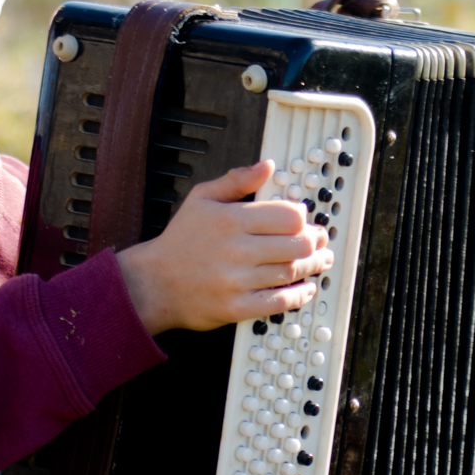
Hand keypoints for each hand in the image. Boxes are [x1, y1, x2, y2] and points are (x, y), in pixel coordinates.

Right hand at [115, 160, 333, 334]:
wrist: (153, 284)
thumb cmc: (180, 240)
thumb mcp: (201, 199)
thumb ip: (237, 180)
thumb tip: (268, 166)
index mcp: (231, 219)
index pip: (288, 215)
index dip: (303, 216)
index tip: (304, 219)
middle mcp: (236, 250)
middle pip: (297, 244)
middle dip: (315, 241)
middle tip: (320, 240)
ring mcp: (237, 281)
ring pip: (291, 271)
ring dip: (313, 266)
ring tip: (320, 260)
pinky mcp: (236, 308)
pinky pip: (279, 301)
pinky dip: (299, 295)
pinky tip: (306, 288)